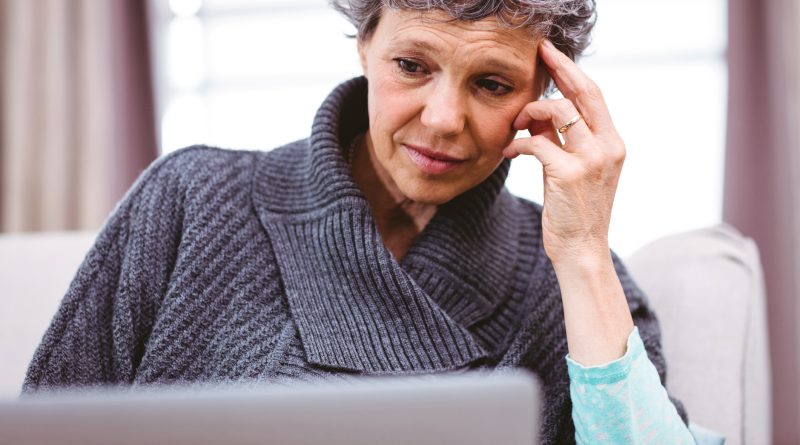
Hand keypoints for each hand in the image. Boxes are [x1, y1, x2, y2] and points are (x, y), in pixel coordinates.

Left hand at [503, 39, 625, 264]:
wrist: (581, 251)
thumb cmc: (574, 211)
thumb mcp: (572, 169)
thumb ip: (560, 140)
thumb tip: (537, 112)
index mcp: (612, 144)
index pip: (594, 95)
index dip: (572, 71)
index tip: (552, 55)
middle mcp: (608, 147)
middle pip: (584, 92)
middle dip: (559, 68)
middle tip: (538, 55)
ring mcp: (591, 160)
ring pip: (559, 111)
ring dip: (531, 111)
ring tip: (516, 124)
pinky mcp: (568, 175)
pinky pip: (537, 142)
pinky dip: (519, 143)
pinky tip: (510, 151)